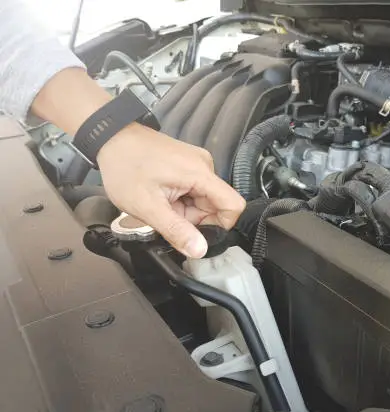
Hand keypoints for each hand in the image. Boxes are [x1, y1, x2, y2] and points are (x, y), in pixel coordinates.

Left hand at [97, 123, 245, 257]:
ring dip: (185, 210)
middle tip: (166, 215)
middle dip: (194, 219)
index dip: (220, 226)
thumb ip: (175, 230)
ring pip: (204, 200)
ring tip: (160, 203)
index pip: (233, 205)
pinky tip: (161, 196)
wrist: (110, 137)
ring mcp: (197, 164)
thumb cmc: (124, 166)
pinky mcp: (189, 164)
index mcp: (200, 174)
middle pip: (216, 205)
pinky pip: (195, 191)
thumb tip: (199, 250)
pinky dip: (181, 200)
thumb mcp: (147, 206)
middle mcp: (204, 166)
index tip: (197, 234)